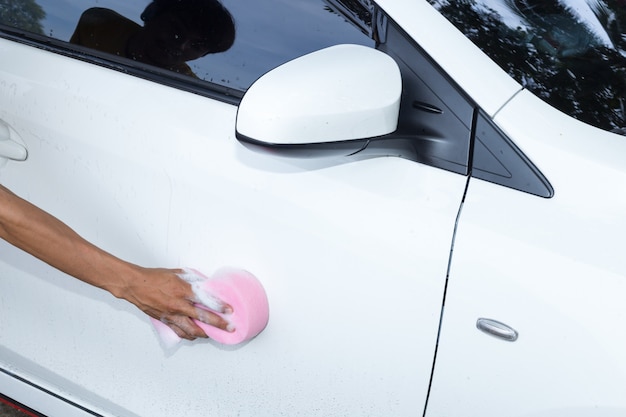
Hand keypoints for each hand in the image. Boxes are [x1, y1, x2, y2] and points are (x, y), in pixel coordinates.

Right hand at [118, 267, 232, 339]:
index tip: (229, 310)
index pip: (206, 300)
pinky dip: (188, 335)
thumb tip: (206, 284)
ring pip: (191, 330)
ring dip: (204, 334)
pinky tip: (195, 335)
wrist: (135, 285)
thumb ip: (193, 279)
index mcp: (183, 290)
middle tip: (229, 328)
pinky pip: (179, 332)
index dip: (219, 306)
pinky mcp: (164, 321)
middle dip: (218, 324)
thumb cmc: (155, 277)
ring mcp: (171, 315)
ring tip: (214, 335)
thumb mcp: (178, 273)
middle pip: (202, 318)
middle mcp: (178, 305)